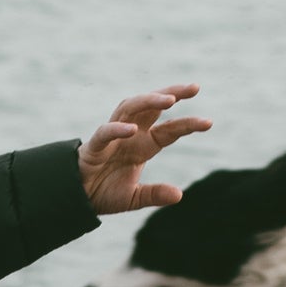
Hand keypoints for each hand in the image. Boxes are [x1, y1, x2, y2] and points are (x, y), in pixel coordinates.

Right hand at [79, 85, 210, 214]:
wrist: (76, 199)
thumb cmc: (104, 192)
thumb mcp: (133, 198)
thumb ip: (154, 195)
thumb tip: (179, 195)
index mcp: (143, 145)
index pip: (169, 130)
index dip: (188, 124)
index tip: (209, 123)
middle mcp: (131, 135)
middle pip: (152, 107)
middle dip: (172, 94)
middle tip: (195, 87)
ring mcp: (112, 137)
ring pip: (130, 108)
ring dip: (149, 101)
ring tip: (168, 100)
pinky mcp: (94, 146)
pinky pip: (105, 132)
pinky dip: (117, 129)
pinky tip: (132, 129)